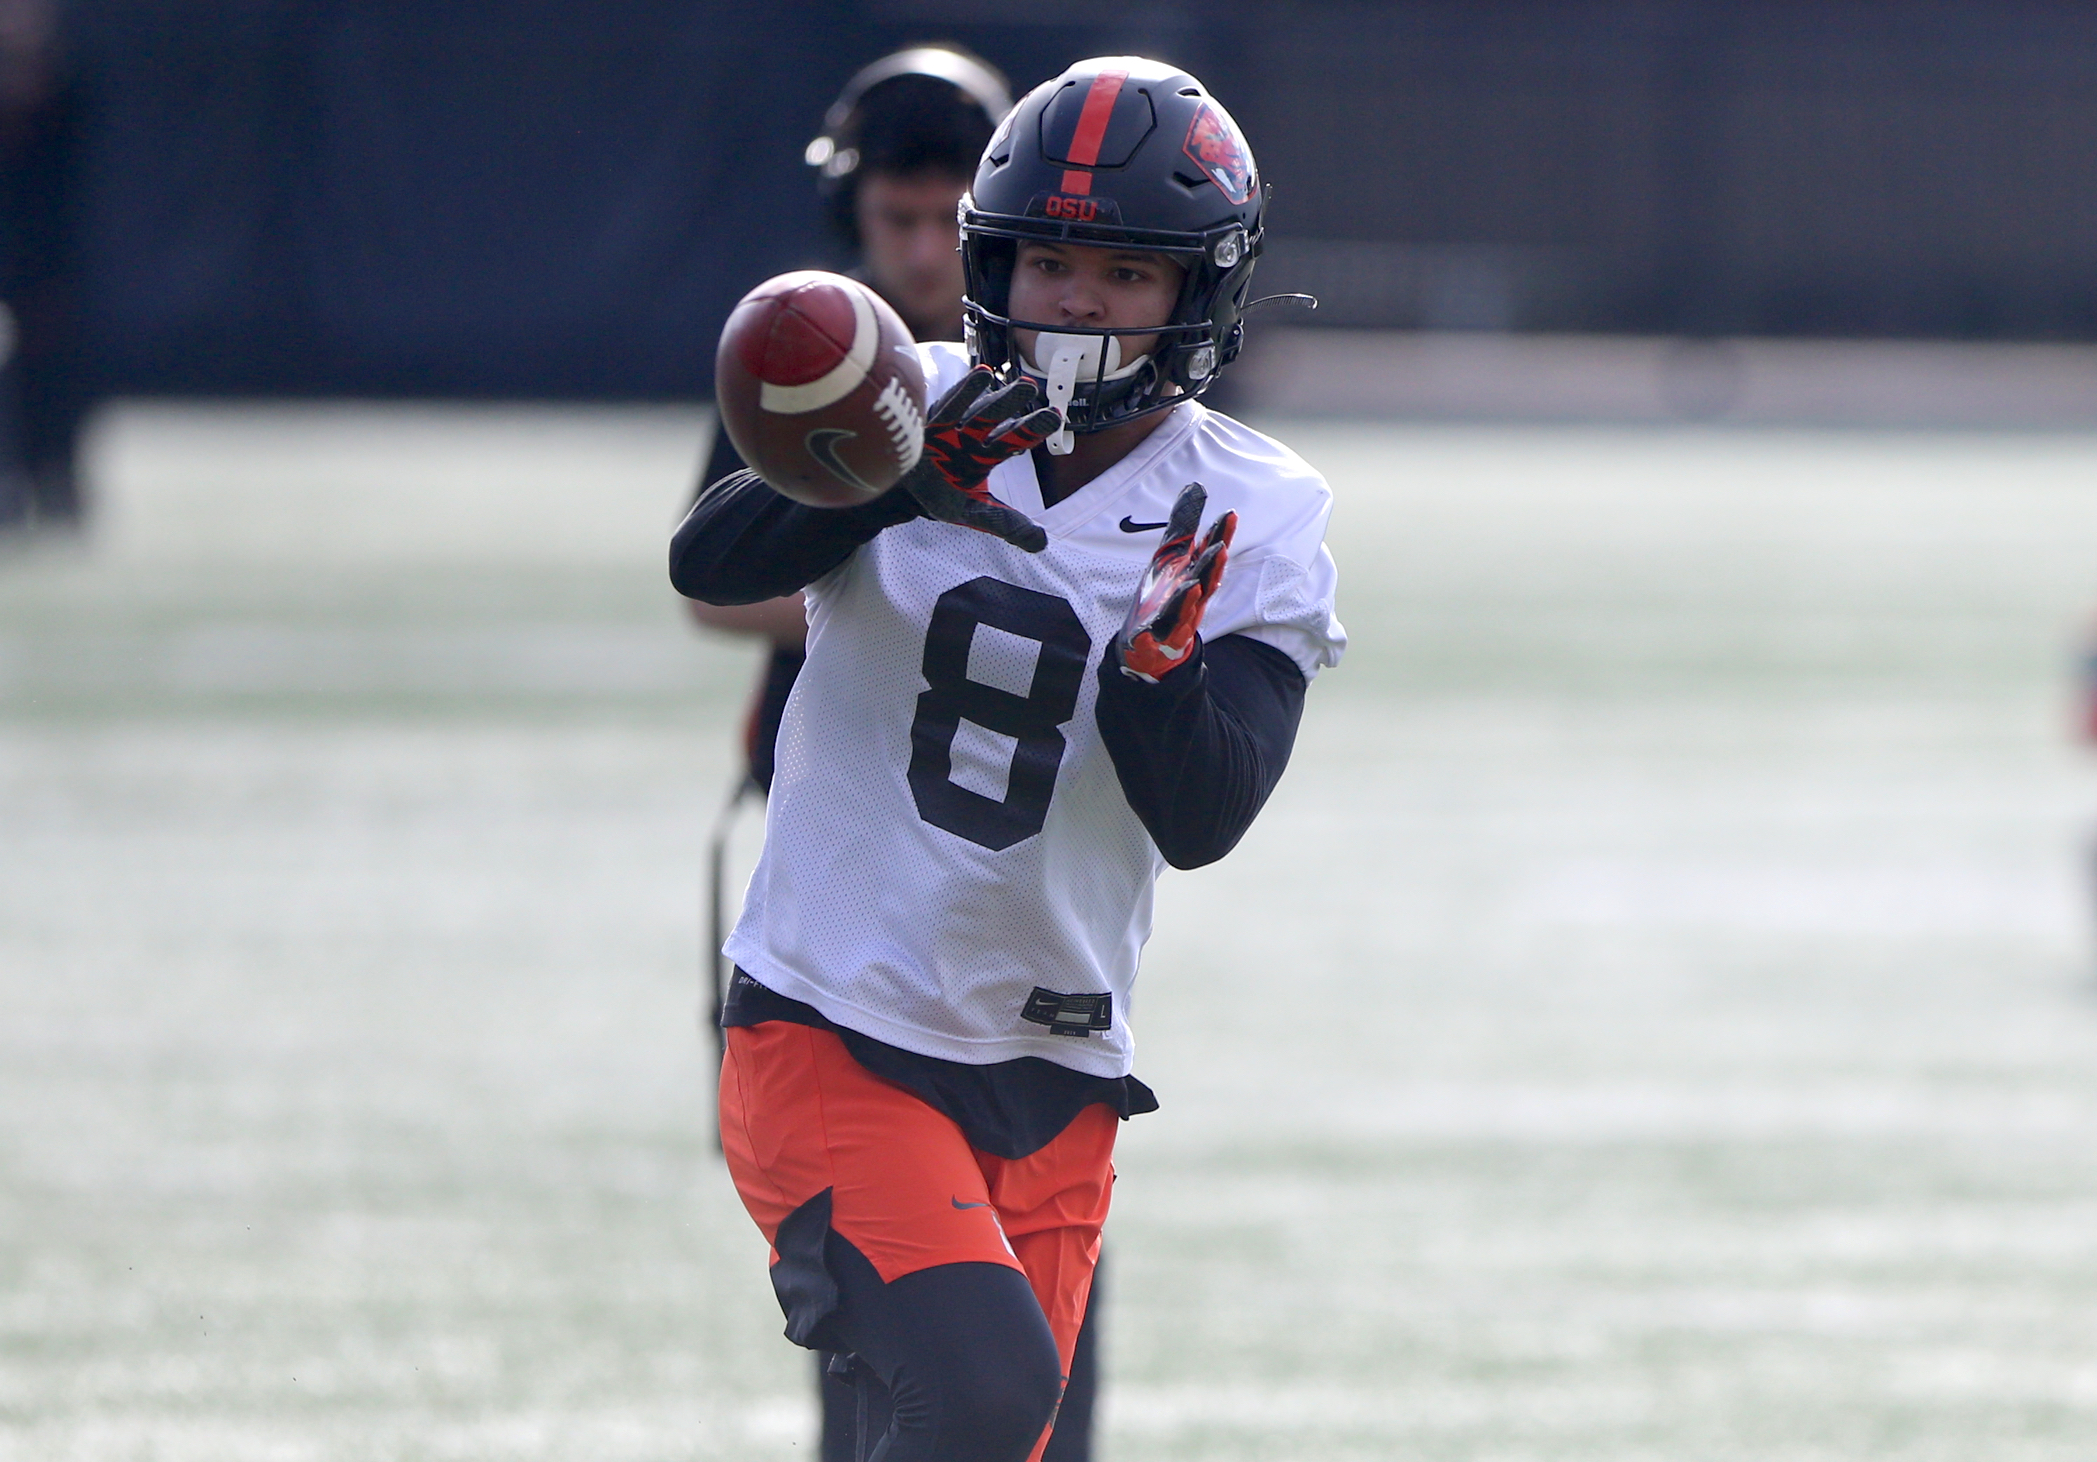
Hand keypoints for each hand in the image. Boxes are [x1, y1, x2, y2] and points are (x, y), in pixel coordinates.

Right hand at [897, 366, 1059, 552]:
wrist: (897, 491)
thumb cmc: (940, 494)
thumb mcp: (974, 513)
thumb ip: (1007, 524)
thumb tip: (1042, 543)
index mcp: (985, 454)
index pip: (1013, 438)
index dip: (1032, 427)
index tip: (1054, 415)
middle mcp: (971, 435)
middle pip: (996, 418)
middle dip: (1013, 403)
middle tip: (1032, 388)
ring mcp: (949, 426)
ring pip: (974, 408)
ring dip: (994, 394)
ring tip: (1011, 381)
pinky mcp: (926, 424)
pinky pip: (946, 406)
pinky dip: (963, 393)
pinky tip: (982, 376)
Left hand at [1115, 482, 1235, 682]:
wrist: (1151, 642)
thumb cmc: (1167, 593)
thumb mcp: (1172, 555)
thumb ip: (1184, 524)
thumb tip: (1196, 487)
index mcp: (1195, 575)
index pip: (1211, 553)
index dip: (1221, 535)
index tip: (1230, 515)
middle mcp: (1191, 598)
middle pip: (1205, 580)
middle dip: (1212, 566)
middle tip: (1220, 549)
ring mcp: (1175, 621)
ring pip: (1186, 610)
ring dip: (1190, 598)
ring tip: (1193, 585)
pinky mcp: (1155, 641)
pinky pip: (1153, 639)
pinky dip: (1152, 637)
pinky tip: (1146, 633)